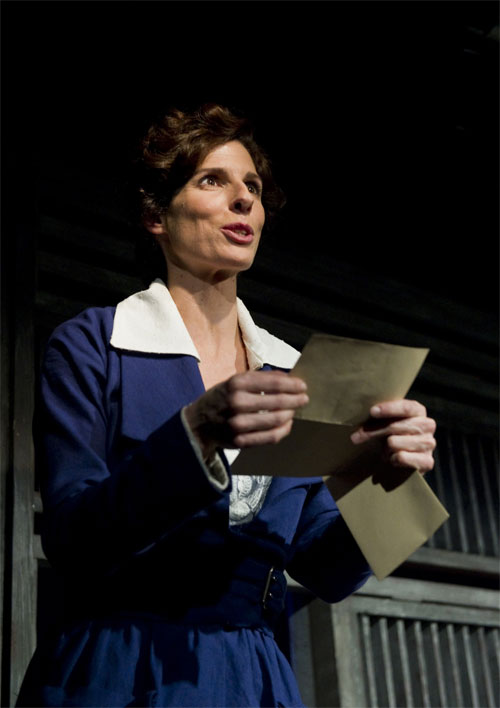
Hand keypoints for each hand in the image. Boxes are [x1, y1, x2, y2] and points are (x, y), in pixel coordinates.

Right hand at [184, 370, 308, 458]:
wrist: (198, 423)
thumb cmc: (220, 399)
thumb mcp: (234, 381)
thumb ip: (259, 378)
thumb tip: (287, 377)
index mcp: (236, 383)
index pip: (273, 383)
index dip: (292, 385)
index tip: (302, 386)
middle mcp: (237, 403)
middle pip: (278, 402)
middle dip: (296, 400)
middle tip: (304, 398)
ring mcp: (238, 424)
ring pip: (276, 420)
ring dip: (290, 414)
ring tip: (294, 410)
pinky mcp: (240, 441)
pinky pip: (271, 437)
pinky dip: (283, 430)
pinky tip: (287, 424)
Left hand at [350, 399, 435, 472]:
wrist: (405, 461)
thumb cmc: (392, 436)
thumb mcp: (386, 423)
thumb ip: (378, 417)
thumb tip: (360, 416)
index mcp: (418, 411)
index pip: (405, 408)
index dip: (388, 409)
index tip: (372, 412)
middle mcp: (427, 425)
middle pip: (394, 426)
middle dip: (372, 432)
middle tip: (356, 437)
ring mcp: (429, 443)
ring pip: (394, 442)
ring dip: (385, 449)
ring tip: (386, 450)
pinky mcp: (427, 461)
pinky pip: (401, 457)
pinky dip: (392, 459)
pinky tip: (393, 458)